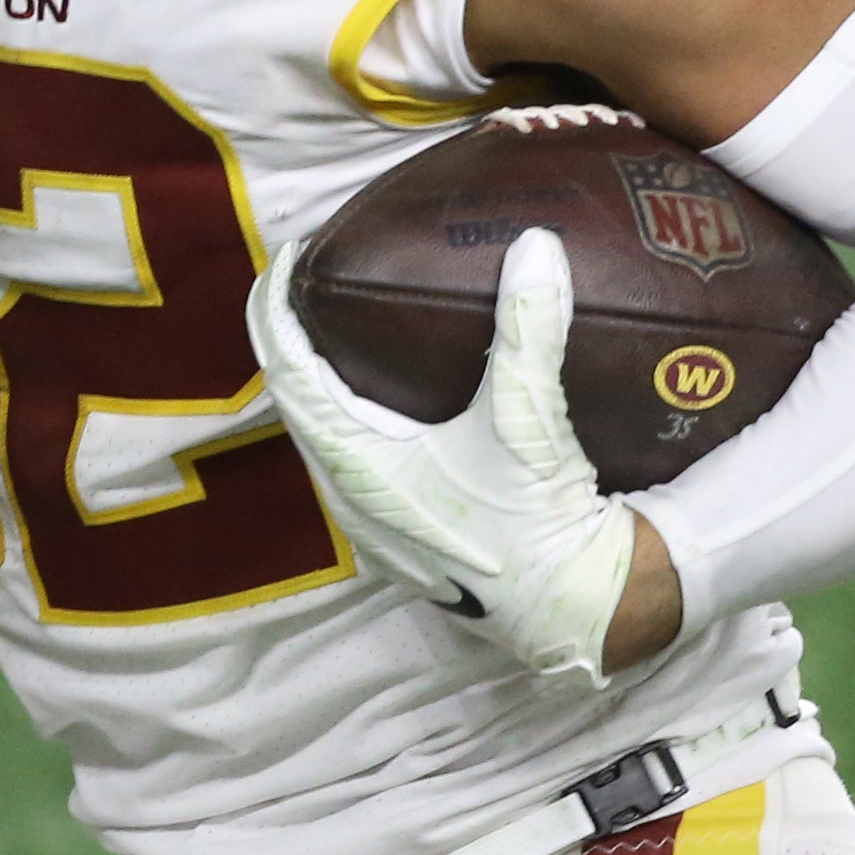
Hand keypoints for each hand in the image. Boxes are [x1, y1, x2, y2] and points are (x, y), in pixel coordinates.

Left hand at [245, 225, 635, 684]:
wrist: (576, 609)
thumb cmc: (538, 522)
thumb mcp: (528, 422)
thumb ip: (527, 331)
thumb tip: (535, 246)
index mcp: (354, 464)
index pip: (287, 369)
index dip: (278, 307)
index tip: (289, 256)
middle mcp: (346, 495)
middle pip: (294, 398)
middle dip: (293, 335)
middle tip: (313, 278)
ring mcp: (371, 520)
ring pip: (321, 433)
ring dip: (321, 378)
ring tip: (341, 323)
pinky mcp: (401, 531)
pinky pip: (352, 458)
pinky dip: (353, 414)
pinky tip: (387, 393)